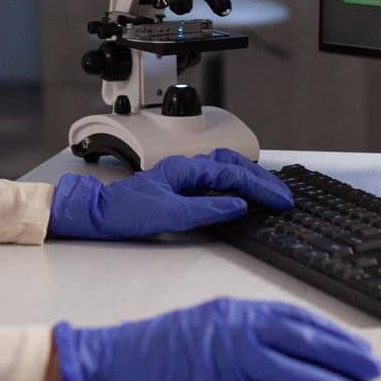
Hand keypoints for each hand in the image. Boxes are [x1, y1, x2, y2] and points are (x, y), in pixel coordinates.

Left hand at [48, 149, 291, 239]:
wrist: (97, 213)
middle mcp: (186, 166)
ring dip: (250, 177)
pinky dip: (235, 182)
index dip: (260, 188)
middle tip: (282, 196)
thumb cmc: (125, 212)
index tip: (280, 201)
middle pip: (234, 164)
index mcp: (186, 169)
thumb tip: (238, 205)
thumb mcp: (170, 216)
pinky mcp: (179, 184)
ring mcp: (182, 174)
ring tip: (269, 192)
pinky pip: (215, 176)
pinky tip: (241, 193)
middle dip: (262, 179)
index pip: (233, 174)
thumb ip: (207, 210)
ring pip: (225, 167)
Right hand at [50, 297, 380, 380]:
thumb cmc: (160, 343)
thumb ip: (247, 327)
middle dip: (343, 353)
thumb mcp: (209, 318)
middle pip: (303, 339)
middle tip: (371, 366)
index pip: (295, 316)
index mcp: (236, 309)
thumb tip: (292, 343)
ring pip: (294, 367)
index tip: (356, 343)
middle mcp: (236, 329)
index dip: (331, 331)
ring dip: (332, 379)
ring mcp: (229, 359)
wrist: (115, 358)